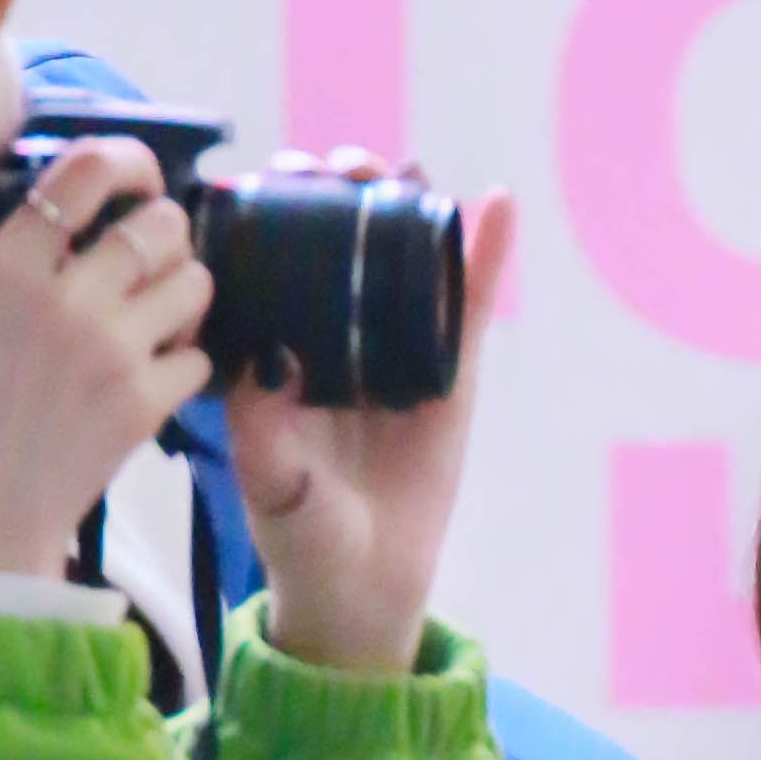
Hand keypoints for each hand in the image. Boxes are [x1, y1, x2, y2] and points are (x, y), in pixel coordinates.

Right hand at [0, 137, 213, 583]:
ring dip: (184, 290)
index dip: (128, 158)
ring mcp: (114, 351)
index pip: (87, 171)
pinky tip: (159, 367)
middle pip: (162, 224)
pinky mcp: (147, 402)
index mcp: (7, 265)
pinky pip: (199, 355)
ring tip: (160, 309)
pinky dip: (187, 359)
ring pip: (195, 281)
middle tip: (148, 255)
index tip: (136, 175)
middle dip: (164, 231)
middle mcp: (68, 298)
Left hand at [230, 165, 516, 674]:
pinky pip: (470, 305)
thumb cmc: (302, 534)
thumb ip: (262, 423)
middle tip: (336, 173)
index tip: (273, 180)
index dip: (276, 207)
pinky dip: (487, 253)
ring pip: (404, 256)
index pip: (275, 255)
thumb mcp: (268, 478)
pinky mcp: (451, 373)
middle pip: (340, 238)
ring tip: (402, 171)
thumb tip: (272, 355)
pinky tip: (498, 204)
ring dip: (404, 202)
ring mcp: (397, 348)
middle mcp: (336, 335)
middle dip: (337, 189)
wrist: (365, 588)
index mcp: (279, 345)